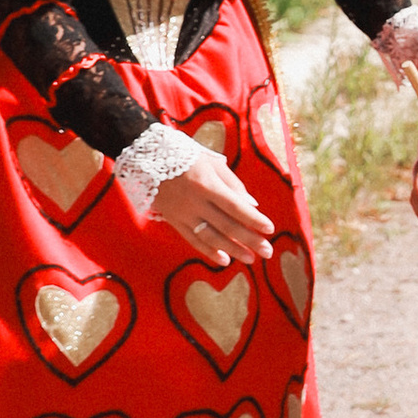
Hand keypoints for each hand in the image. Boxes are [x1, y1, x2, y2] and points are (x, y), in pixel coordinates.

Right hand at [149, 145, 275, 262]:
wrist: (147, 158)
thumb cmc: (187, 157)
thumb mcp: (212, 163)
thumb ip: (233, 184)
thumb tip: (252, 205)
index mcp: (207, 184)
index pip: (235, 206)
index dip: (253, 219)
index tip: (270, 229)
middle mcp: (195, 201)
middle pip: (226, 225)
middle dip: (249, 240)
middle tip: (267, 251)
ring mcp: (183, 214)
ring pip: (210, 236)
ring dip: (232, 250)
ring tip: (250, 259)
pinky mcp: (173, 221)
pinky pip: (192, 240)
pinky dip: (208, 251)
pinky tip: (224, 260)